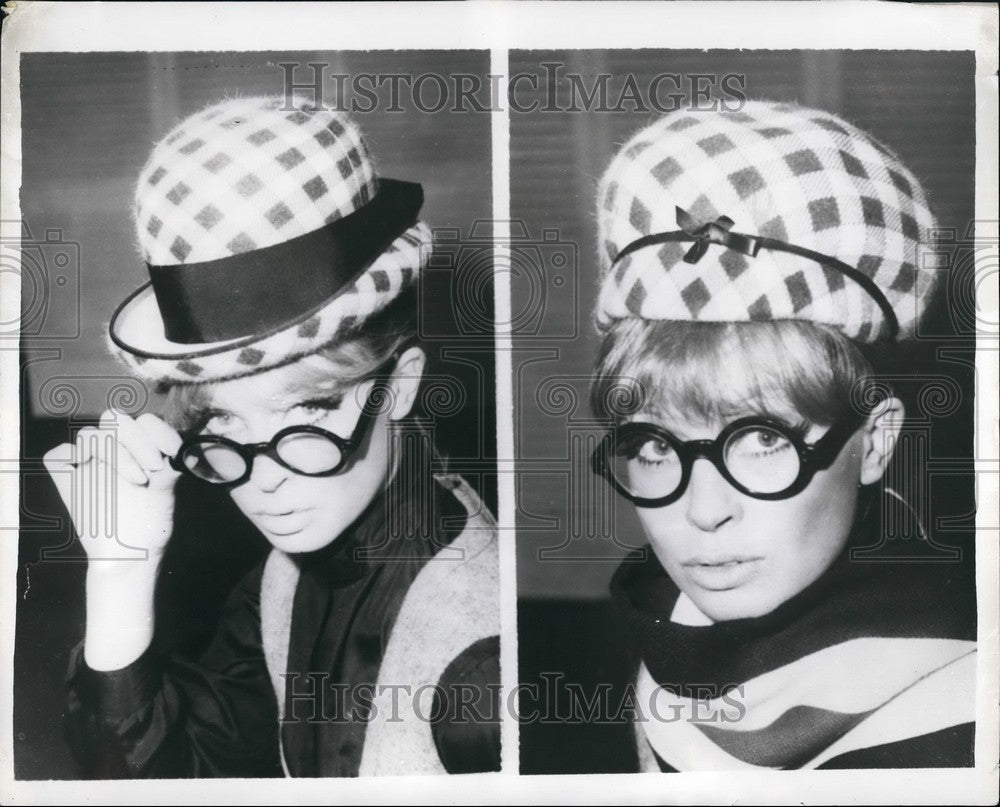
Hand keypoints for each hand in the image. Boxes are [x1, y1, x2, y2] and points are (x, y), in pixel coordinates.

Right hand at [43, 409, 182, 561]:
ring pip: (89, 434)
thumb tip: (183, 449)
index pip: (143, 421)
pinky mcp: (68, 482)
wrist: (131, 556)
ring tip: (139, 480)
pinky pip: (56, 455)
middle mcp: (113, 451)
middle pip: (114, 418)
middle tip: (154, 466)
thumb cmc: (152, 525)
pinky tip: (85, 468)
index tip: (173, 450)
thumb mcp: (167, 491)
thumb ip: (171, 465)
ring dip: (115, 452)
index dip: (158, 430)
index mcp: (138, 448)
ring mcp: (89, 465)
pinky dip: (68, 455)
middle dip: (137, 438)